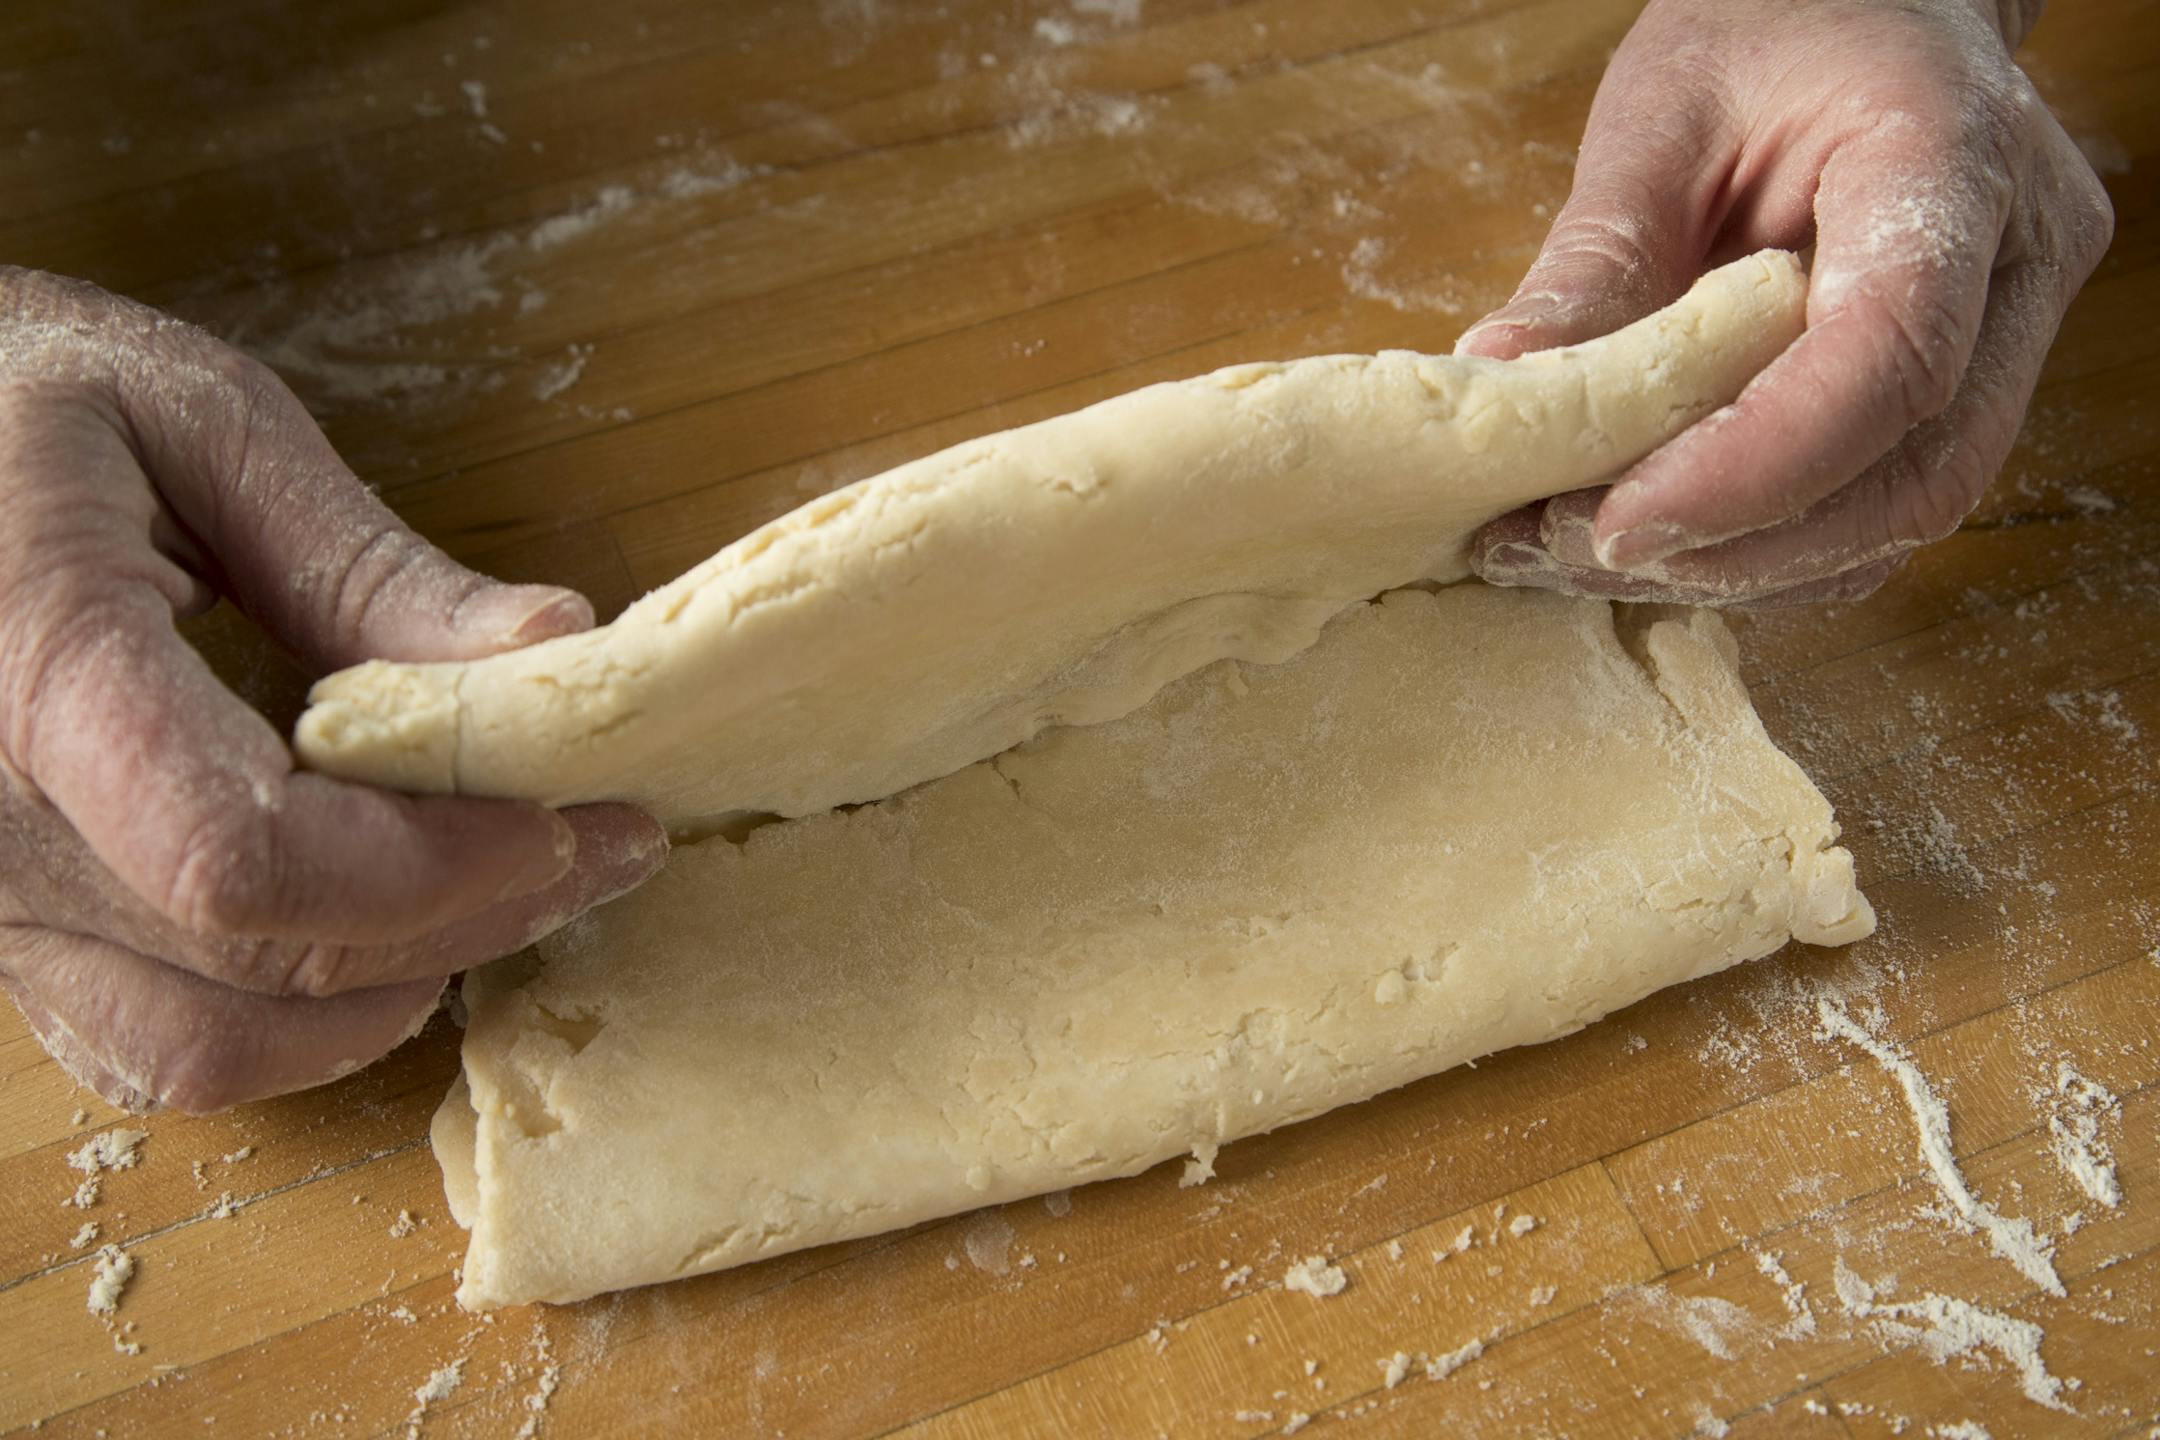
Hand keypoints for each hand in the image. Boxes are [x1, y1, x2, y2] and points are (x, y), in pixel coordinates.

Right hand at [0, 268, 667, 1112]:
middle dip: (468, 916)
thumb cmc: (2, 397)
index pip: (245, 860)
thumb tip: (559, 651)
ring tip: (503, 889)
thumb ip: (367, 565)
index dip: (435, 870)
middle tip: (599, 845)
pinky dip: (287, 1026)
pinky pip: (145, 1046)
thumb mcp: (195, 424)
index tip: (570, 818)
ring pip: (211, 1045)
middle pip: (263, 961)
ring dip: (390, 990)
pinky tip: (378, 942)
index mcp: (33, 672)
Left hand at [1457, 0, 2112, 607]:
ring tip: (1572, 554)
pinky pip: (1878, 511)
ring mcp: (2013, 337)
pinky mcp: (1963, 393)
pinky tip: (1651, 543)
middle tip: (1563, 549)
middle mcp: (2017, 264)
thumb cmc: (1776, 27)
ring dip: (1737, 567)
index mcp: (1952, 160)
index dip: (1754, 467)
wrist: (1866, 9)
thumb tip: (1501, 377)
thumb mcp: (1663, 110)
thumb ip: (1600, 251)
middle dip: (1733, 544)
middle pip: (1912, 474)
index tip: (1616, 525)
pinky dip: (1764, 551)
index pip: (1889, 355)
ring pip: (1902, 516)